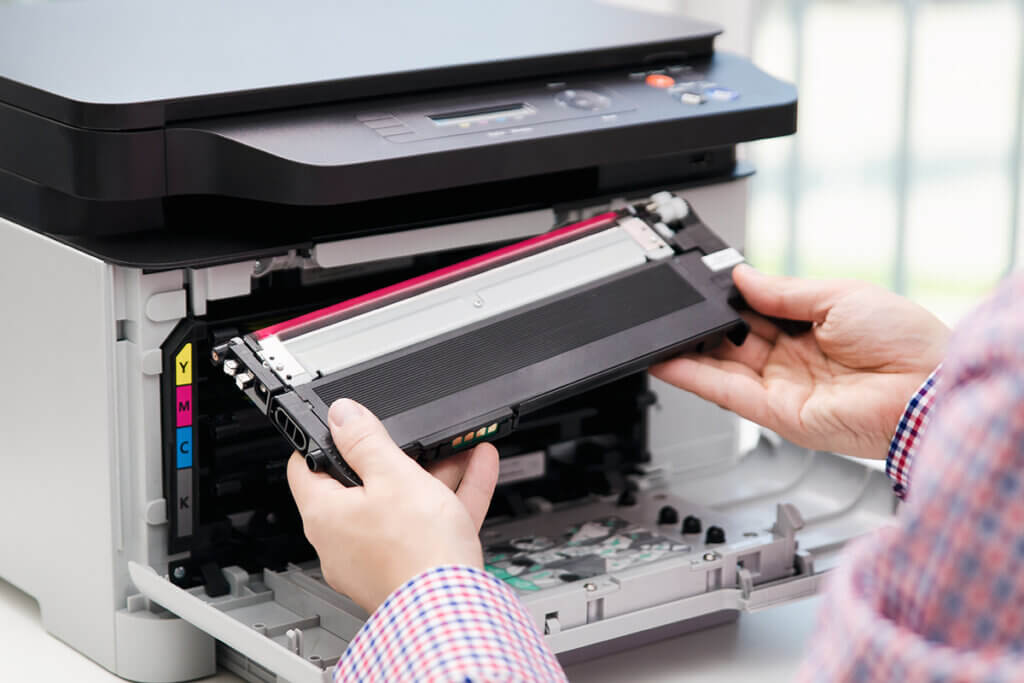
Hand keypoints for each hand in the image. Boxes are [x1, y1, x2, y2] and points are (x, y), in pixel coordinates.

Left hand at [287, 398, 499, 611]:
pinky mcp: (408, 568)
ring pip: (403, 504)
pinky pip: (427, 524)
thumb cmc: (415, 552)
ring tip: (459, 448)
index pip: (306, 467)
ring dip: (432, 474)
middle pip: (364, 484)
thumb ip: (365, 440)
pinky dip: (450, 496)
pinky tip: (478, 468)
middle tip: (415, 437)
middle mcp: (343, 541)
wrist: (452, 609)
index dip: (323, 439)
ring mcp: (376, 558)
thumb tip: (340, 414)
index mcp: (325, 515)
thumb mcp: (393, 476)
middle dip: (396, 456)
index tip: (344, 424)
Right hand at [652, 265, 949, 459]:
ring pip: (723, 367)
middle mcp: (796, 359)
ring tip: (656, 334)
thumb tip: (743, 277)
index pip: (757, 312)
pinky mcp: (777, 413)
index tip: (700, 287)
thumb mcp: (839, 295)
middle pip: (735, 340)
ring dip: (688, 352)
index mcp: (815, 327)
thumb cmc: (905, 342)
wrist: (926, 389)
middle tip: (674, 308)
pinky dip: (693, 377)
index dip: (728, 301)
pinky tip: (668, 361)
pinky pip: (725, 393)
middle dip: (704, 324)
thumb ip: (783, 292)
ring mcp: (784, 388)